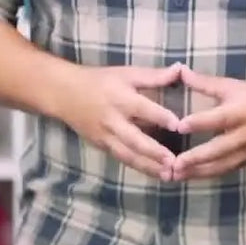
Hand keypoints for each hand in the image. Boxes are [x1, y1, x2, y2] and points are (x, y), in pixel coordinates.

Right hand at [55, 63, 186, 179]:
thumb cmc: (100, 81)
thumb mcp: (126, 73)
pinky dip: (138, 167)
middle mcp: (113, 121)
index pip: (143, 109)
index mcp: (121, 99)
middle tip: (174, 162)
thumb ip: (154, 75)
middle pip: (134, 139)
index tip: (178, 125)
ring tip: (168, 175)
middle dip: (154, 152)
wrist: (64, 93)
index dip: (160, 116)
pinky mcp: (102, 146)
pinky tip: (154, 174)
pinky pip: (121, 159)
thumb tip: (181, 69)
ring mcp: (106, 136)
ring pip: (128, 155)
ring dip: (148, 166)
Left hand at [171, 68, 245, 178]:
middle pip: (220, 148)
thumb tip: (179, 70)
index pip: (219, 117)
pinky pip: (227, 170)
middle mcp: (245, 134)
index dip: (200, 121)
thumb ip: (205, 82)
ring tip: (176, 175)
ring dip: (199, 171)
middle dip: (197, 157)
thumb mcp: (234, 86)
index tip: (180, 125)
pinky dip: (209, 174)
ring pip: (222, 165)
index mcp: (241, 111)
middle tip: (175, 163)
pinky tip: (191, 177)